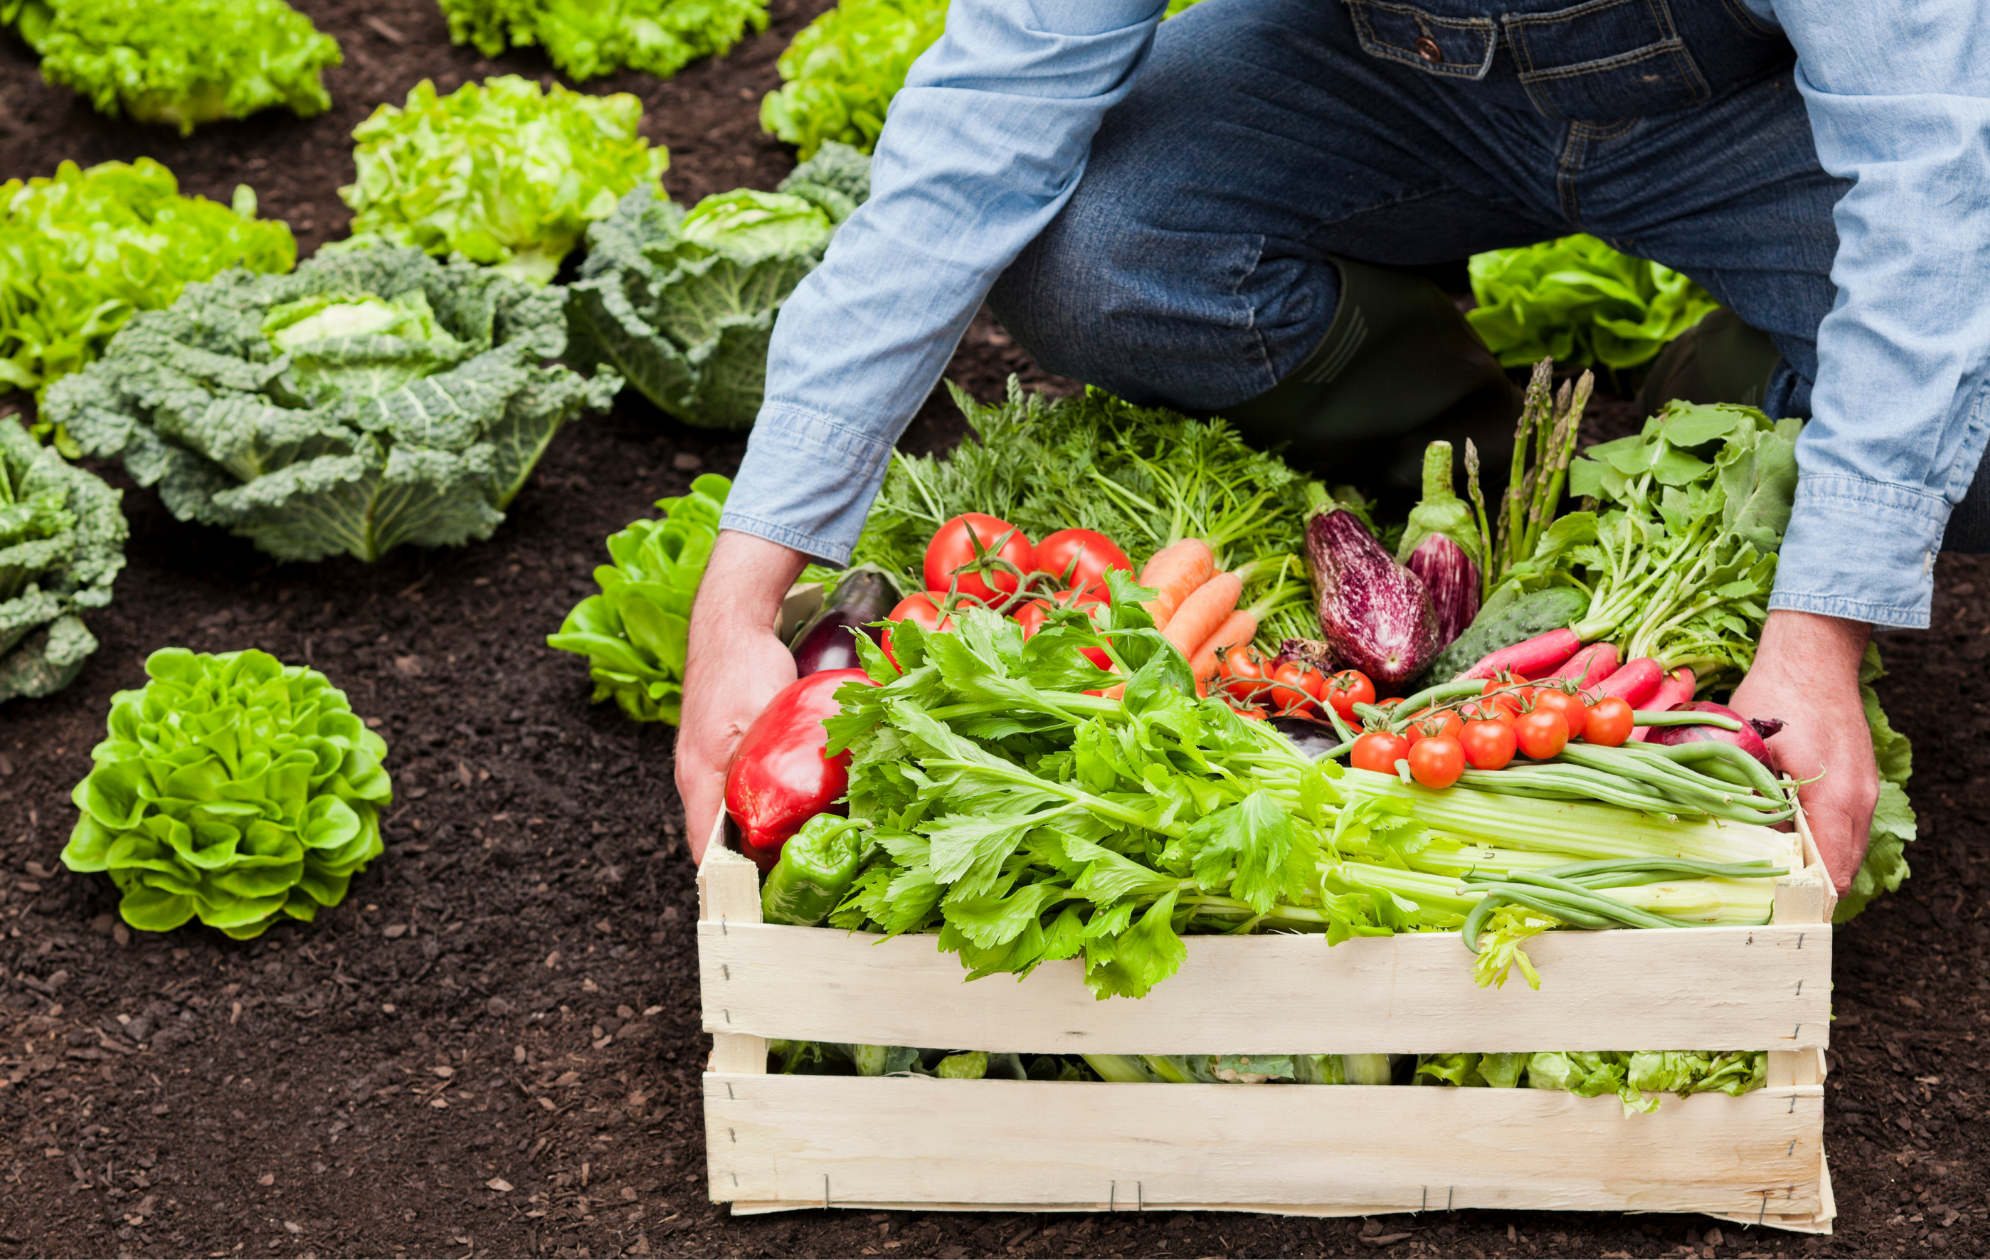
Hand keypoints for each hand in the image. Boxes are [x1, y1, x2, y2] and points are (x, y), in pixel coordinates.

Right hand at [675, 531, 807, 861]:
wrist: (731, 621)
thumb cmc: (742, 667)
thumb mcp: (757, 724)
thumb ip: (758, 771)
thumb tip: (772, 824)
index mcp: (699, 782)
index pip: (708, 857)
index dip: (736, 890)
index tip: (767, 912)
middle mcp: (697, 781)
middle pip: (721, 844)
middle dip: (755, 871)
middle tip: (798, 892)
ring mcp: (708, 767)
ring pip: (732, 819)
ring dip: (762, 841)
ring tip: (803, 861)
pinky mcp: (724, 753)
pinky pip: (740, 796)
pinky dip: (763, 812)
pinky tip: (798, 815)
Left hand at [1728, 610, 1876, 893]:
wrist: (1813, 654)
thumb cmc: (1776, 695)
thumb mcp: (1746, 747)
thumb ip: (1742, 793)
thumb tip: (1722, 835)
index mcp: (1834, 799)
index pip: (1829, 874)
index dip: (1800, 901)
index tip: (1770, 916)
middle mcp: (1859, 802)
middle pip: (1841, 871)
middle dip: (1805, 891)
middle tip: (1764, 905)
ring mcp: (1864, 791)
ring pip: (1845, 850)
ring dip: (1813, 866)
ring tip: (1771, 878)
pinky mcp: (1860, 781)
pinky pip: (1845, 827)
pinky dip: (1821, 842)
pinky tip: (1785, 840)